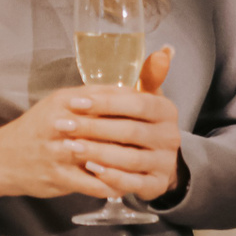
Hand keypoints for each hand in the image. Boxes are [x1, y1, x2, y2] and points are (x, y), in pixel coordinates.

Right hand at [0, 45, 181, 205]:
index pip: (106, 98)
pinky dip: (112, 184)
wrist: (3, 157)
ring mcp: (59, 152)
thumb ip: (91, 97)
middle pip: (107, 126)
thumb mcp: (60, 103)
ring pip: (102, 156)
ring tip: (147, 164)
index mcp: (65, 101)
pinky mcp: (59, 177)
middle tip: (157, 139)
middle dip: (133, 134)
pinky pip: (93, 182)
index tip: (154, 110)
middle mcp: (62, 124)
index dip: (132, 105)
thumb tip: (127, 89)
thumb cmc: (38, 128)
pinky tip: (126, 184)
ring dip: (125, 161)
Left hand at [67, 45, 181, 202]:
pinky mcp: (158, 185)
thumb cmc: (141, 123)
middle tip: (64, 125)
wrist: (158, 160)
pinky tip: (90, 170)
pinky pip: (133, 183)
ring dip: (99, 153)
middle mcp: (170, 137)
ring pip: (130, 159)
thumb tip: (164, 49)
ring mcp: (165, 163)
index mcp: (166, 111)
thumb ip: (148, 76)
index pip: (137, 103)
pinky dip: (112, 177)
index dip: (105, 102)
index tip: (75, 101)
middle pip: (130, 132)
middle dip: (94, 128)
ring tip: (71, 147)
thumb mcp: (145, 98)